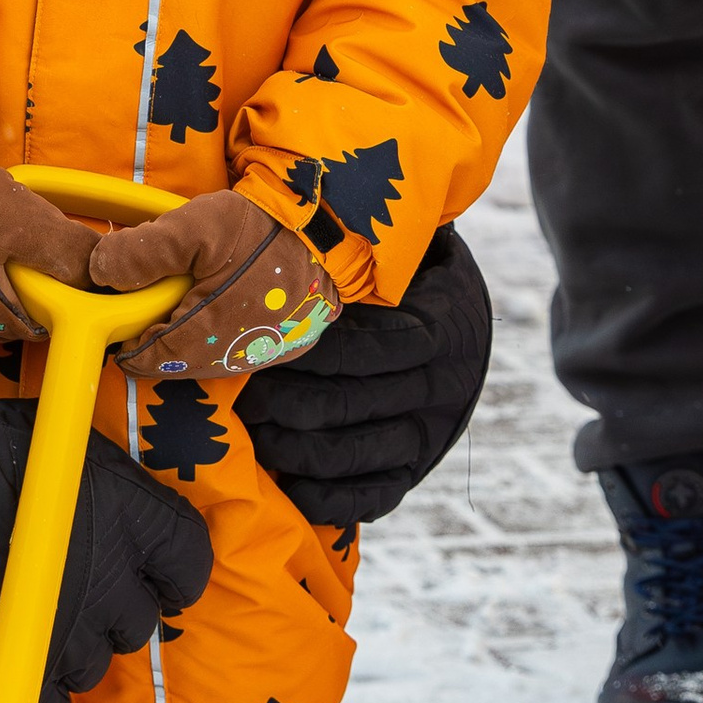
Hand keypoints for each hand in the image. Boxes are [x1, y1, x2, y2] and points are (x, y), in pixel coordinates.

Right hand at [0, 358, 212, 702]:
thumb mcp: (53, 439)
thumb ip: (90, 478)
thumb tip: (90, 488)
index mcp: (134, 518)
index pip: (192, 560)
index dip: (174, 569)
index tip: (155, 568)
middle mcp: (114, 583)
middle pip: (142, 622)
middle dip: (115, 609)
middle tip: (79, 586)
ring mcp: (69, 636)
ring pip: (95, 667)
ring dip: (73, 648)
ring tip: (37, 619)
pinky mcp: (21, 673)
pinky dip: (33, 692)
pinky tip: (11, 658)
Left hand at [87, 189, 337, 381]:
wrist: (331, 227)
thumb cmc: (260, 226)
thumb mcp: (193, 226)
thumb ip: (142, 252)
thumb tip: (98, 273)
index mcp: (205, 336)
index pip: (147, 360)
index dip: (127, 341)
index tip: (118, 318)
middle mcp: (234, 358)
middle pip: (177, 362)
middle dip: (158, 338)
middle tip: (148, 303)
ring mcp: (263, 355)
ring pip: (207, 360)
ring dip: (188, 338)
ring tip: (181, 301)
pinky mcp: (285, 346)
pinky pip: (237, 351)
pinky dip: (219, 336)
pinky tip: (218, 304)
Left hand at [235, 222, 493, 528]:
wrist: (465, 325)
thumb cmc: (412, 275)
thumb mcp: (410, 249)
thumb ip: (368, 245)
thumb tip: (305, 205)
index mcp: (439, 328)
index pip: (368, 347)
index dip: (310, 353)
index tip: (258, 347)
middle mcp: (442, 387)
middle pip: (353, 404)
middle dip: (286, 403)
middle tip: (236, 394)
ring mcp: (431, 434)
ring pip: (356, 453)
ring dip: (295, 448)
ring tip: (250, 432)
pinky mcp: (417, 470)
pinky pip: (372, 496)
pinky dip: (327, 496)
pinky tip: (286, 482)